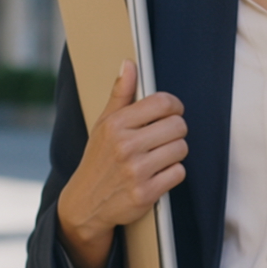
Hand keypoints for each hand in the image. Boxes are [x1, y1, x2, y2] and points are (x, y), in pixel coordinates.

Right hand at [56, 59, 187, 267]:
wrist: (85, 203)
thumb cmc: (98, 159)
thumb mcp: (103, 125)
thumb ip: (120, 95)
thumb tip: (129, 64)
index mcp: (116, 125)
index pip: (163, 103)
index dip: (174, 106)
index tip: (171, 112)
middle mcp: (125, 146)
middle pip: (178, 126)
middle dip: (176, 131)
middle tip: (165, 137)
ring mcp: (136, 171)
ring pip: (181, 149)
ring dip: (175, 153)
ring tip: (159, 156)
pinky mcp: (146, 193)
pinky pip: (179, 173)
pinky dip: (173, 173)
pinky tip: (158, 173)